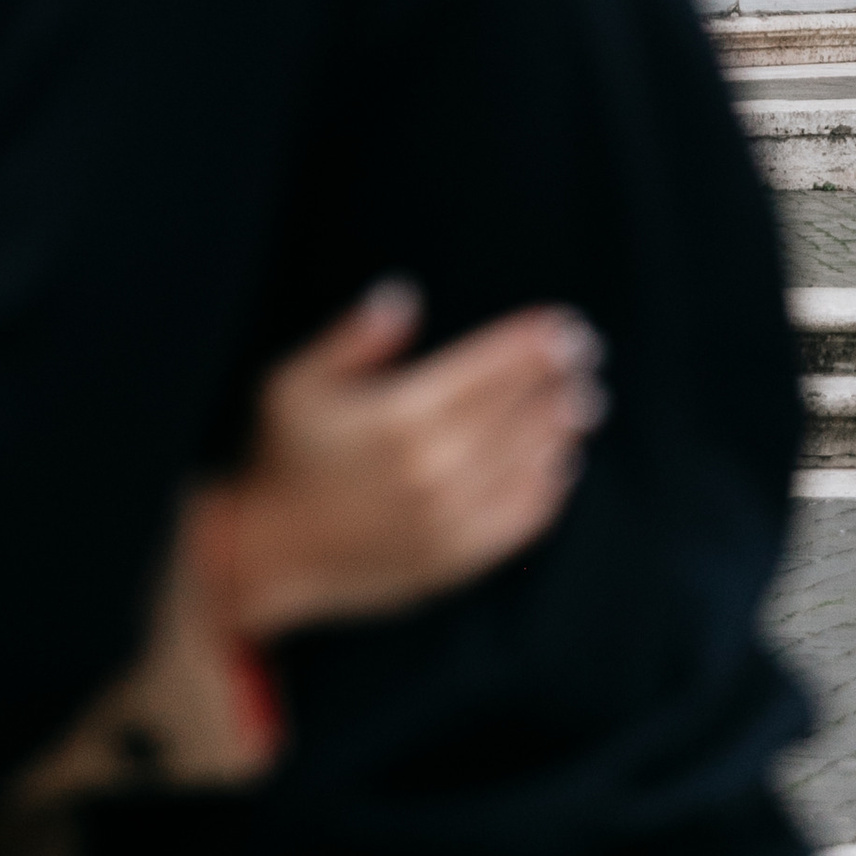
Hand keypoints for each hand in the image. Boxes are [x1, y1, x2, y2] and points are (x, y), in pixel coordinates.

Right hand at [185, 282, 602, 638]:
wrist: (269, 555)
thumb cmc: (280, 458)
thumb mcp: (294, 381)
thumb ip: (354, 337)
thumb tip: (404, 295)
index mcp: (401, 416)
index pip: (487, 369)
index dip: (531, 344)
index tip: (565, 327)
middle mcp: (435, 467)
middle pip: (516, 412)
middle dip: (556, 379)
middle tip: (585, 356)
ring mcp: (450, 519)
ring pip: (527, 464)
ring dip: (561, 429)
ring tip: (583, 403)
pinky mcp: (456, 560)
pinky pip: (521, 521)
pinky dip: (548, 490)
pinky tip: (559, 465)